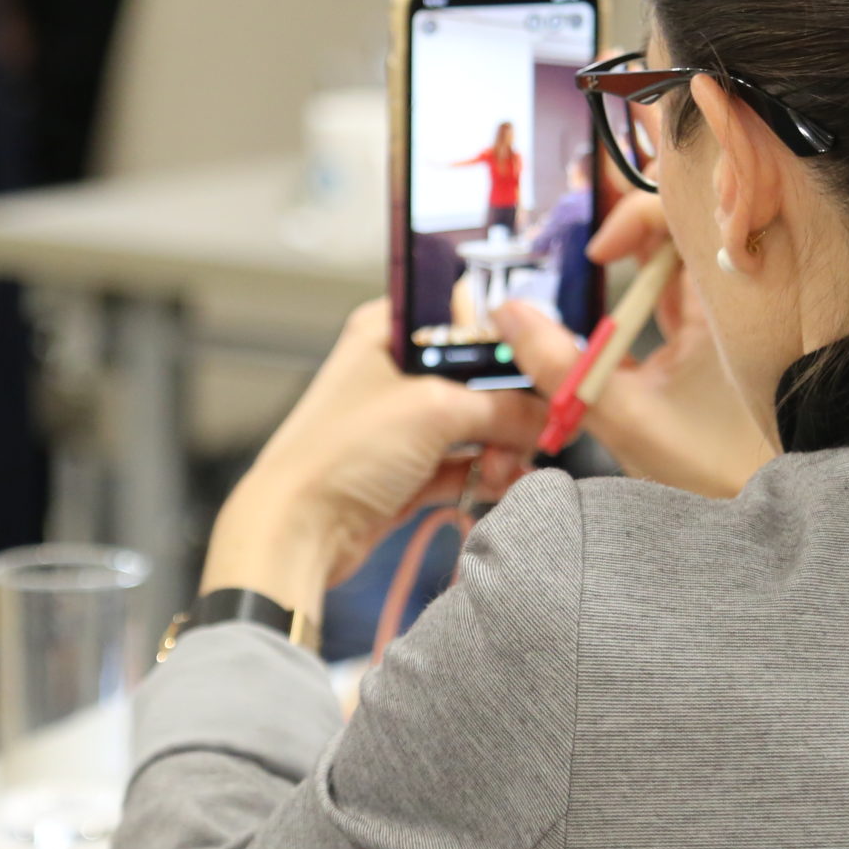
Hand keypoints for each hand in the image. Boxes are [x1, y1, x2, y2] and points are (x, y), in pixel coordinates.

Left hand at [201, 301, 544, 616]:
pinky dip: (485, 473)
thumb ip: (503, 407)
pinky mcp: (407, 470)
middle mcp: (396, 370)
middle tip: (534, 431)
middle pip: (479, 376)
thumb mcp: (434, 410)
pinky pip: (464, 463)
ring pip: (477, 424)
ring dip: (501, 446)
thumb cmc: (342, 452)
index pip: (465, 317)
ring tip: (505, 469)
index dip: (508, 342)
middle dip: (511, 407)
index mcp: (389, 331)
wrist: (298, 530)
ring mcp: (402, 423)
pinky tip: (500, 484)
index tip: (545, 366)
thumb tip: (549, 416)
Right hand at [494, 196, 776, 497]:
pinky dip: (640, 295)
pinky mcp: (713, 344)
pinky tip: (613, 317)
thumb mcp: (623, 416)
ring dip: (631, 263)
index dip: (635, 217)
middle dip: (626, 228)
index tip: (600, 255)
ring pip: (673, 263)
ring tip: (592, 269)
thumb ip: (558, 365)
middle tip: (586, 241)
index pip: (685, 217)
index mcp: (725, 300)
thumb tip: (507, 314)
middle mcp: (730, 299)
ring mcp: (723, 320)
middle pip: (678, 230)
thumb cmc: (712, 467)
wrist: (764, 514)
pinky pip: (674, 297)